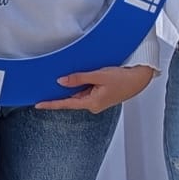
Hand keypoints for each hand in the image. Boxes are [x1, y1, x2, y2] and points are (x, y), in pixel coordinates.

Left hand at [36, 64, 154, 111]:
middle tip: (48, 84)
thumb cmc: (124, 78)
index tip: (38, 104)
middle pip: (72, 98)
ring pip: (79, 93)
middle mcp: (93, 105)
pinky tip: (78, 77)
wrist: (140, 78)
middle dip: (61, 91)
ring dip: (73, 85)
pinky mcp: (100, 96)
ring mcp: (97, 101)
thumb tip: (61, 81)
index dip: (51, 104)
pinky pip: (86, 90)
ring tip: (68, 75)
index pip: (66, 104)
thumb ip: (79, 78)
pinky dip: (81, 84)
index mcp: (92, 103)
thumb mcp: (99, 75)